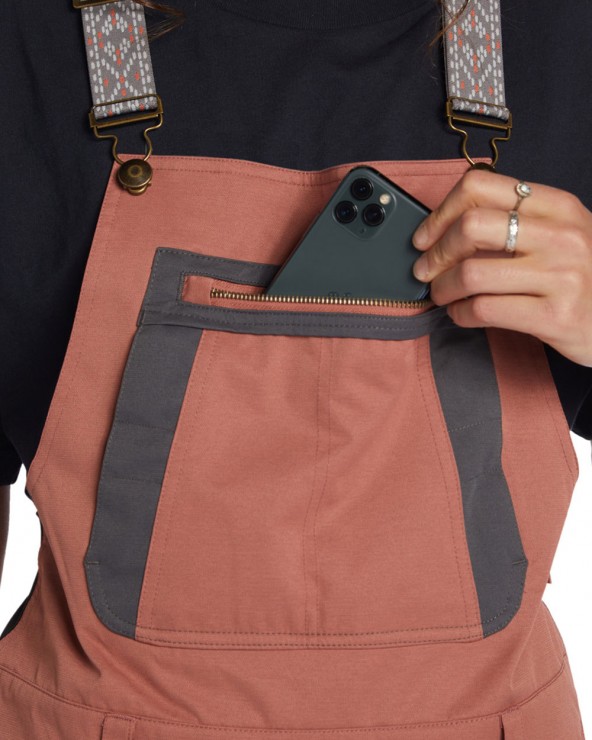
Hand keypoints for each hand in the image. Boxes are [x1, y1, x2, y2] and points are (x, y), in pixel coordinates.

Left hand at [412, 168, 591, 366]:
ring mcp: (560, 276)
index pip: (480, 187)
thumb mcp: (560, 234)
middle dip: (435, 253)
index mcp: (557, 206)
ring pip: (471, 273)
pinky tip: (461, 314)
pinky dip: (460, 314)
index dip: (440, 212)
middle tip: (425, 270)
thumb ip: (515, 223)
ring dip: (442, 288)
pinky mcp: (554, 316)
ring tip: (442, 295)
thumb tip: (445, 229)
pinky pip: (484, 309)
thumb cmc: (583, 275)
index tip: (424, 236)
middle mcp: (562, 235)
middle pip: (470, 227)